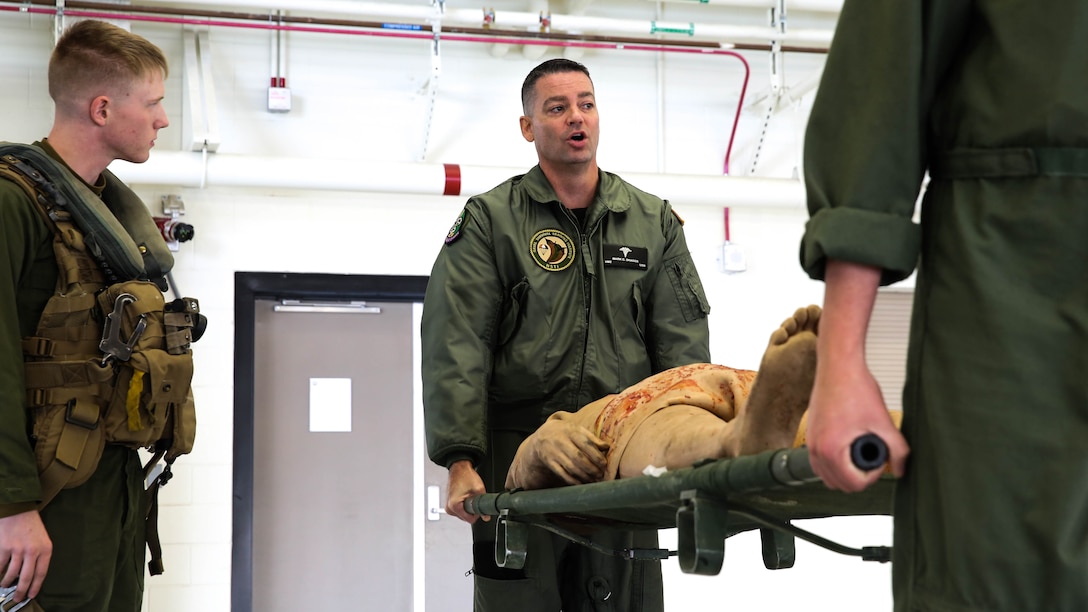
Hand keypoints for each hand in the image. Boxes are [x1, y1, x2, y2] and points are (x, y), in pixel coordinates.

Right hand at [0, 510, 51, 602]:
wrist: (19, 510)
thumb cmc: (31, 525)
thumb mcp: (42, 539)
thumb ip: (38, 556)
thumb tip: (30, 575)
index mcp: (45, 549)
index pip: (41, 573)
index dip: (36, 586)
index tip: (31, 595)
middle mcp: (33, 550)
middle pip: (27, 577)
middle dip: (21, 590)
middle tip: (17, 597)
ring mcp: (18, 549)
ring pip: (12, 573)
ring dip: (7, 582)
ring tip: (5, 585)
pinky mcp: (4, 547)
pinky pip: (0, 566)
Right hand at [445, 461, 487, 523]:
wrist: (459, 468)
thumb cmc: (466, 476)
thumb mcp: (479, 489)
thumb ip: (484, 504)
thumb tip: (486, 516)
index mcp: (454, 506)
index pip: (470, 520)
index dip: (477, 512)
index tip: (478, 503)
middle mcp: (449, 508)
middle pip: (466, 518)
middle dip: (472, 509)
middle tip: (473, 497)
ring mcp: (448, 506)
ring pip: (463, 514)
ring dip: (468, 507)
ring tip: (468, 495)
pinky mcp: (449, 504)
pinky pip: (460, 510)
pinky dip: (464, 505)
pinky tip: (465, 496)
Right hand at [505, 413, 609, 489]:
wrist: (543, 435)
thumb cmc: (565, 432)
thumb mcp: (577, 429)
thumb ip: (591, 438)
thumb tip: (607, 447)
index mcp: (570, 431)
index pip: (585, 444)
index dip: (596, 456)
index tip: (604, 464)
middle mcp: (561, 441)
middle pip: (578, 457)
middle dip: (591, 468)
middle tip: (600, 474)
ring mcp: (554, 453)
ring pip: (571, 467)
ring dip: (584, 476)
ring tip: (593, 480)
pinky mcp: (549, 462)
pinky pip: (562, 474)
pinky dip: (573, 481)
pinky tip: (581, 483)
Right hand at [806, 356, 908, 491]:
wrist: (838, 366)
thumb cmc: (855, 388)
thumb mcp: (883, 422)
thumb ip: (897, 450)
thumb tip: (901, 470)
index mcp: (831, 450)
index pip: (853, 484)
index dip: (873, 476)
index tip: (880, 457)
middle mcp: (815, 449)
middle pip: (838, 485)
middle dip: (858, 476)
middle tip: (872, 456)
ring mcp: (810, 442)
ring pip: (826, 476)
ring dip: (844, 472)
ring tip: (860, 452)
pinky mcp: (810, 435)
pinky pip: (818, 463)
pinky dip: (833, 463)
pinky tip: (847, 448)